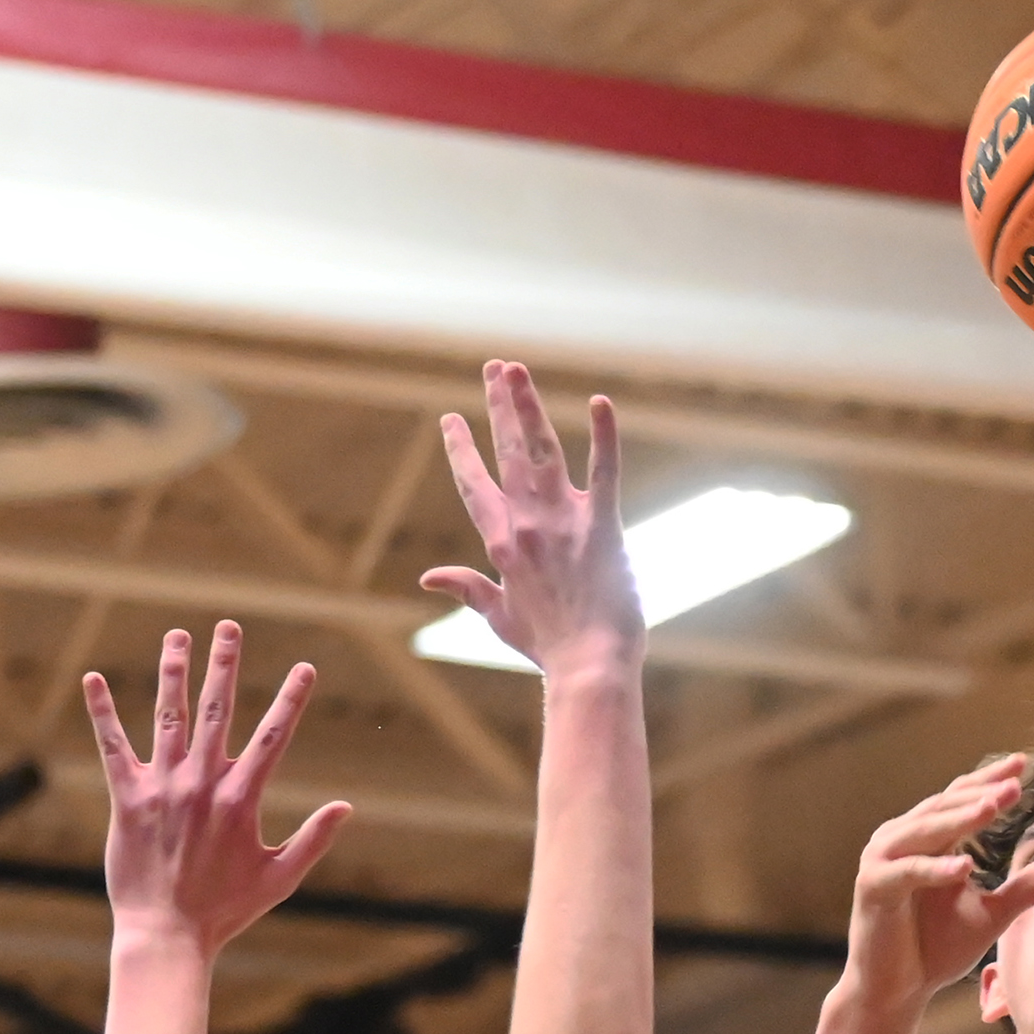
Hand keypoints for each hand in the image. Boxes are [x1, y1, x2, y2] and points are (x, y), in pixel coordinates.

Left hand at [82, 627, 350, 956]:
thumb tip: (346, 808)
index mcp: (240, 799)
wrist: (168, 935)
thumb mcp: (280, 879)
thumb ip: (313, 840)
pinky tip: (92, 679)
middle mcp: (202, 784)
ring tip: (177, 636)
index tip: (305, 667)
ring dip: (173, 672)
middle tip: (228, 627)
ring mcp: (163, 788)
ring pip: (167, 717)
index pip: (273, 737)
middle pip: (216, 710)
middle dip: (224, 665)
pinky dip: (102, 712)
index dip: (291, 699)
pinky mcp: (128, 800)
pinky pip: (113, 747)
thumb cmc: (225, 911)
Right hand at [422, 361, 640, 678]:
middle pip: (506, 453)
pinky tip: (601, 401)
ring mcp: (564, 522)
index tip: (451, 419)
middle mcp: (526, 525)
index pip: (474, 485)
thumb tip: (427, 577)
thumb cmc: (548, 645)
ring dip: (527, 406)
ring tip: (518, 370)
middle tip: (495, 367)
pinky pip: (605, 472)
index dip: (460, 449)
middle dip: (498, 406)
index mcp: (500, 544)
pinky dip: (604, 436)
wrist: (588, 666)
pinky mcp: (603, 526)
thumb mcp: (500, 617)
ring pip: (541, 451)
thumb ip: (466, 587)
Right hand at [845, 754, 1027, 1007]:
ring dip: (959, 819)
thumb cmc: (936, 950)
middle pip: (944, 806)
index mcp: (927, 839)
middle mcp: (901, 840)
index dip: (990, 780)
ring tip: (994, 806)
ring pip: (925, 830)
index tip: (1025, 764)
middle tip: (1016, 783)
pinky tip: (964, 867)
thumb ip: (1029, 887)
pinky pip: (907, 872)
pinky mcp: (873, 889)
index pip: (960, 798)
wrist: (897, 990)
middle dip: (981, 794)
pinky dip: (934, 869)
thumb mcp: (993, 913)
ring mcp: (883, 861)